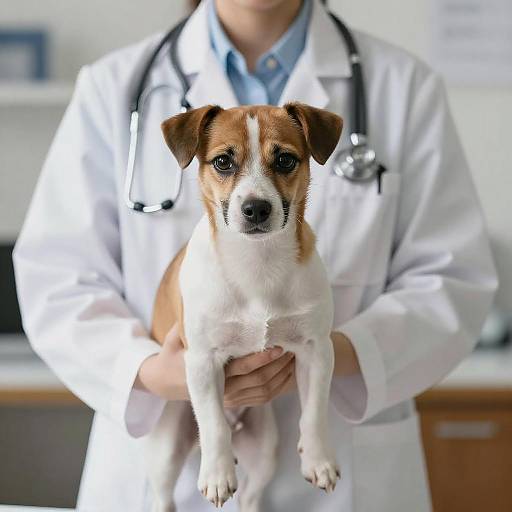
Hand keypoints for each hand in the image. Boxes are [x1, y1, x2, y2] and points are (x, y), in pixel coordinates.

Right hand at [136, 325, 295, 404]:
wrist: (167, 382)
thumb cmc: (173, 352)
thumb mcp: (174, 337)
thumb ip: (186, 321)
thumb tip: (199, 296)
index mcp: (207, 374)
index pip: (240, 367)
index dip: (261, 357)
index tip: (277, 343)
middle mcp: (222, 390)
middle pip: (258, 379)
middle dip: (278, 364)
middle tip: (296, 345)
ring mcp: (232, 398)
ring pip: (265, 389)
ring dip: (283, 374)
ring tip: (298, 354)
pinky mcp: (239, 401)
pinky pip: (265, 396)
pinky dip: (281, 385)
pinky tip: (292, 368)